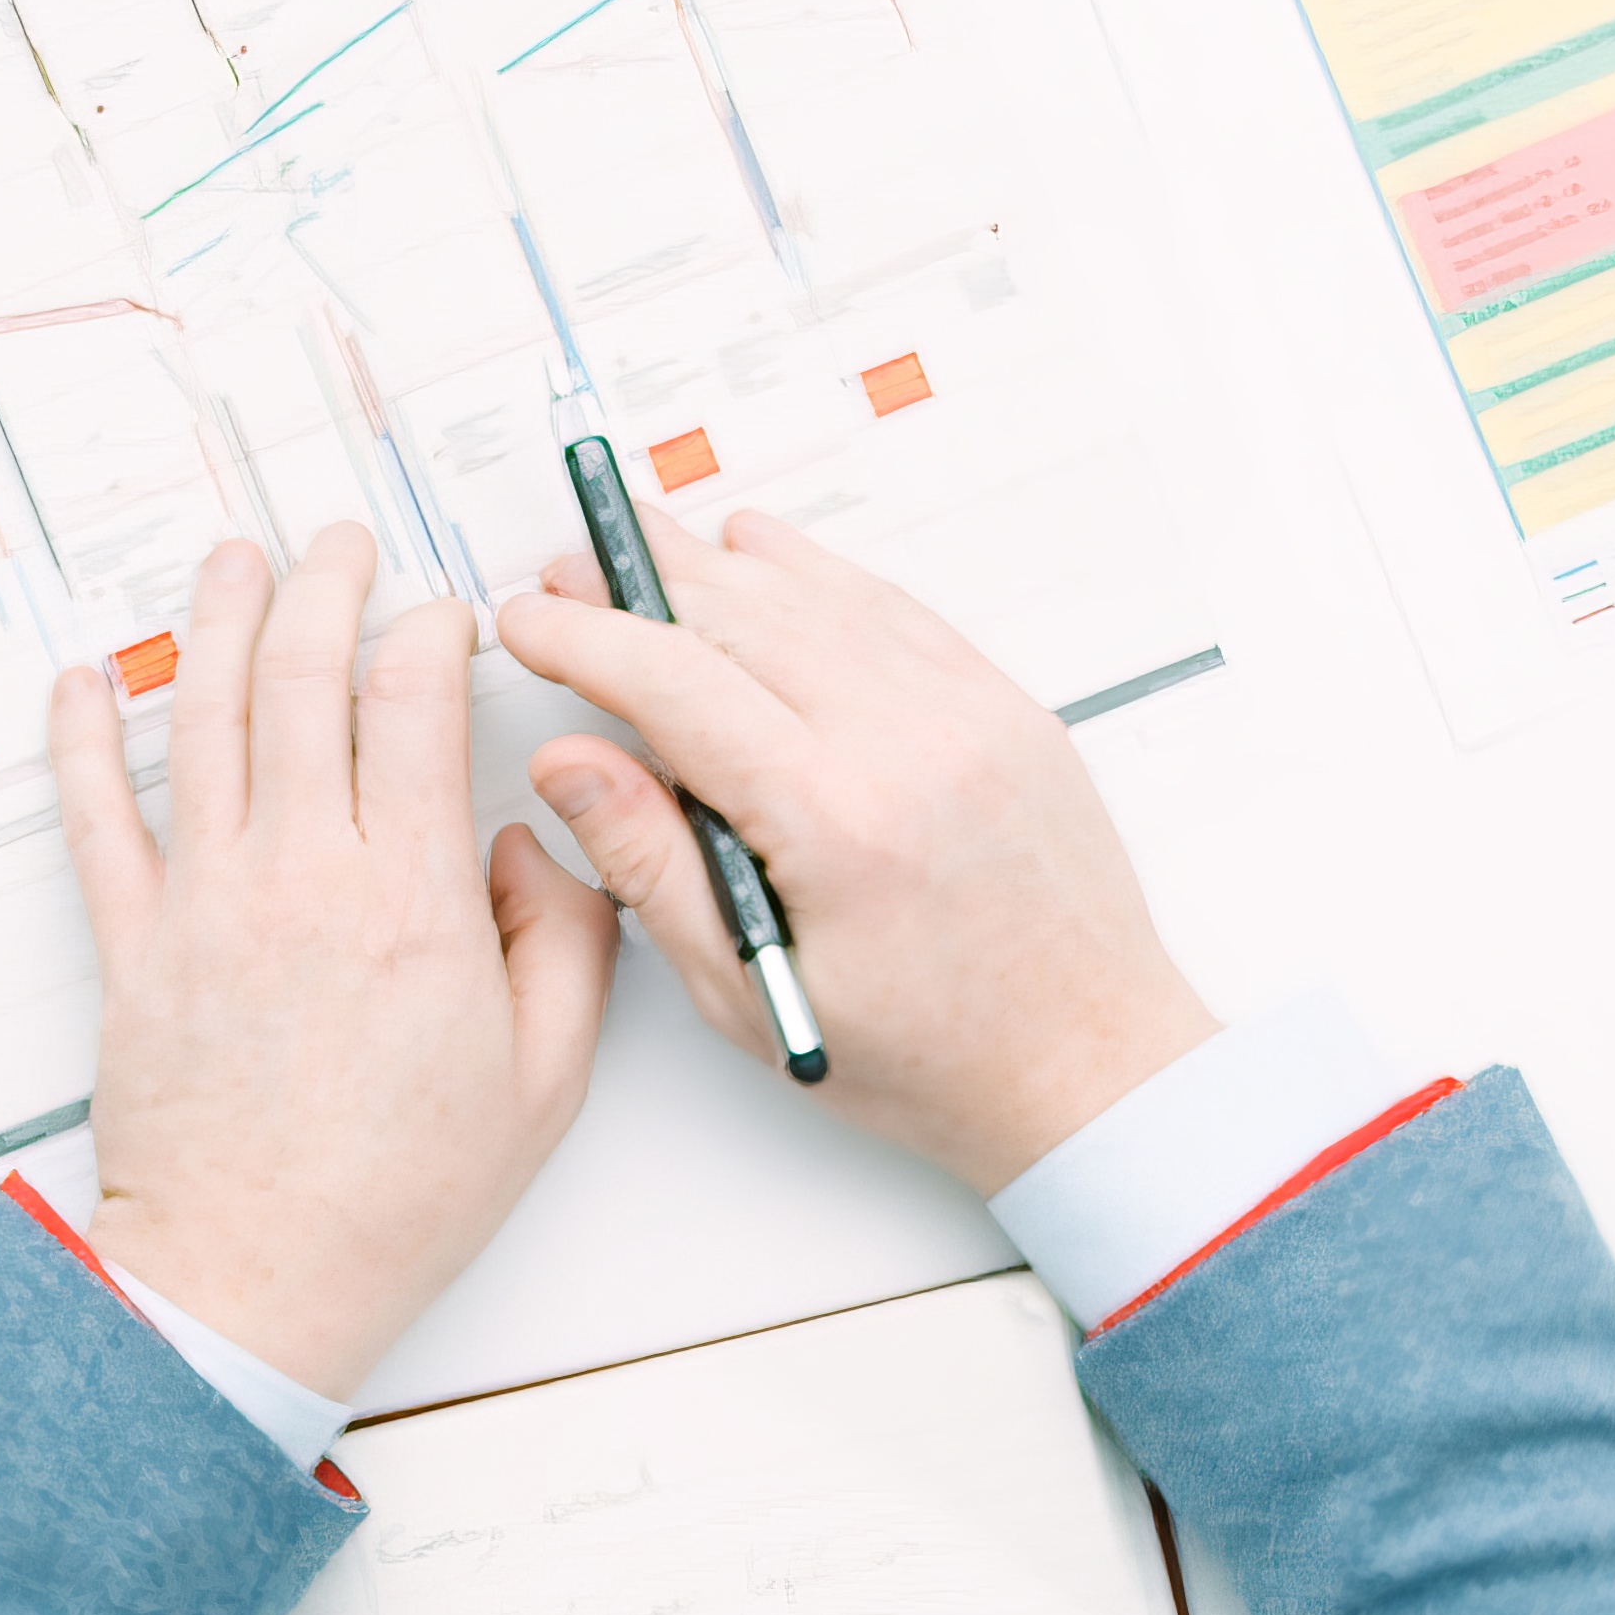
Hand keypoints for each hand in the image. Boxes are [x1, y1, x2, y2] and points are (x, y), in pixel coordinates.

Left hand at [54, 529, 617, 1396]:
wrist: (258, 1279)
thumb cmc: (399, 1196)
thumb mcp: (546, 1080)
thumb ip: (564, 942)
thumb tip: (523, 846)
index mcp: (412, 900)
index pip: (414, 703)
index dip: (429, 630)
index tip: (443, 612)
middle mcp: (302, 877)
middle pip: (303, 678)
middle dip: (324, 586)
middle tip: (338, 543)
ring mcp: (204, 904)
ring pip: (201, 719)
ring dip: (215, 621)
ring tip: (234, 561)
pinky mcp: (131, 947)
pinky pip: (95, 817)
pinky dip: (84, 738)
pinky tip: (85, 680)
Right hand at [489, 510, 1213, 1198]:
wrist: (1086, 1065)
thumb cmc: (931, 1059)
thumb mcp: (751, 992)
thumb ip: (650, 864)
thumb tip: (569, 762)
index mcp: (837, 820)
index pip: (675, 682)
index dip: (585, 639)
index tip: (529, 621)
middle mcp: (909, 744)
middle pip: (741, 617)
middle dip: (638, 587)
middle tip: (567, 575)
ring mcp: (968, 714)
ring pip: (818, 598)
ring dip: (721, 566)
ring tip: (647, 549)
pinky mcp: (1006, 708)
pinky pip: (895, 610)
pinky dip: (819, 576)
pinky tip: (766, 557)